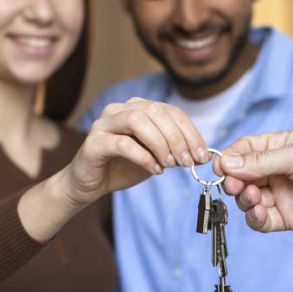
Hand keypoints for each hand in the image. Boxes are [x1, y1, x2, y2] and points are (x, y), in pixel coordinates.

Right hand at [65, 97, 208, 204]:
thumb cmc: (123, 167)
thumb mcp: (155, 156)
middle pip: (156, 112)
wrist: (91, 183)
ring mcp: (104, 124)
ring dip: (160, 144)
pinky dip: (143, 157)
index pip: (170, 111)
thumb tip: (199, 154)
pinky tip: (153, 170)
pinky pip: (122, 144)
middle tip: (187, 161)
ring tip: (169, 165)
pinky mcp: (94, 142)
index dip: (190, 132)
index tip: (201, 154)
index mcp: (137, 108)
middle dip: (177, 137)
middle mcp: (120, 110)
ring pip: (138, 121)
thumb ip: (172, 150)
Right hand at [214, 130, 292, 235]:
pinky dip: (255, 218)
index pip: (245, 151)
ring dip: (245, 200)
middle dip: (234, 181)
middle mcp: (278, 171)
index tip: (218, 167)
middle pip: (242, 176)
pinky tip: (258, 212)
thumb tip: (225, 162)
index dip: (229, 159)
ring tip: (252, 197)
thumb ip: (259, 162)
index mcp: (280, 148)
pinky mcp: (288, 218)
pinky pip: (263, 220)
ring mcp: (282, 195)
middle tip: (233, 186)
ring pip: (249, 199)